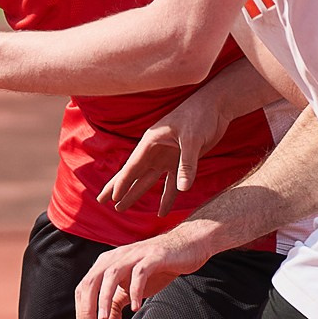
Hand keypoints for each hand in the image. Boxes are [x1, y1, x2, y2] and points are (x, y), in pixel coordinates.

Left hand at [73, 224, 213, 318]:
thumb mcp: (133, 287)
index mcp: (106, 263)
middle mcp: (116, 257)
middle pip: (92, 281)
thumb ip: (118, 303)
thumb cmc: (156, 267)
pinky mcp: (153, 256)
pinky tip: (135, 308)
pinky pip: (139, 273)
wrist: (186, 247)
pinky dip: (135, 290)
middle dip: (88, 308)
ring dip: (105, 298)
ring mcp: (134, 255)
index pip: (84, 287)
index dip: (81, 311)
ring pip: (111, 275)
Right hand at [100, 95, 231, 215]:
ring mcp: (167, 157)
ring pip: (148, 180)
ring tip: (121, 209)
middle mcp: (155, 151)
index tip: (111, 197)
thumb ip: (187, 164)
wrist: (216, 106)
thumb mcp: (192, 139)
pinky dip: (167, 197)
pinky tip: (162, 212)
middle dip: (118, 188)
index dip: (121, 182)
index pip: (132, 166)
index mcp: (151, 141)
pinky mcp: (181, 161)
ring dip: (136, 194)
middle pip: (133, 173)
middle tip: (101, 201)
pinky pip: (171, 183)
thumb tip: (183, 189)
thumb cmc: (200, 115)